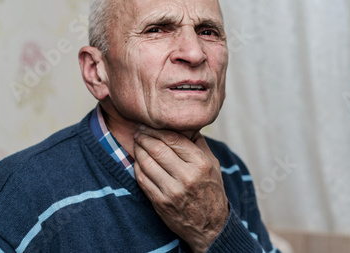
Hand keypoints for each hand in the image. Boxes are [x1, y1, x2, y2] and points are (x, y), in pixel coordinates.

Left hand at [133, 125, 228, 252]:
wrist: (210, 226)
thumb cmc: (211, 190)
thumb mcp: (212, 164)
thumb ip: (198, 143)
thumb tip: (183, 124)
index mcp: (200, 164)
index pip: (173, 139)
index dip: (157, 130)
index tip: (149, 125)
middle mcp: (187, 176)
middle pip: (157, 149)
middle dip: (144, 137)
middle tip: (138, 131)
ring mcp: (172, 191)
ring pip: (147, 162)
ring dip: (138, 150)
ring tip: (137, 143)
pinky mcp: (160, 202)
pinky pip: (142, 179)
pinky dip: (137, 166)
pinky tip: (137, 160)